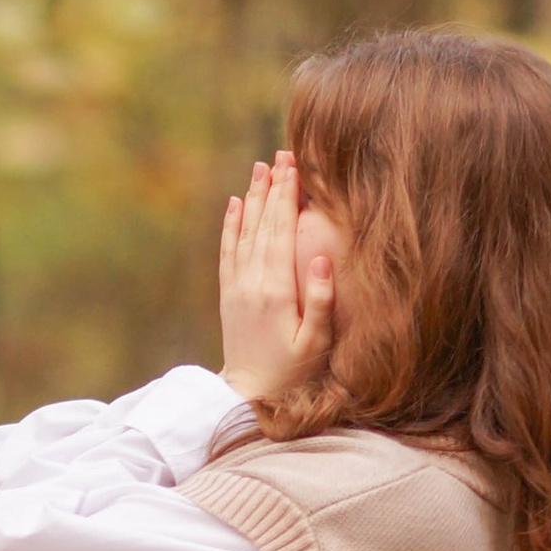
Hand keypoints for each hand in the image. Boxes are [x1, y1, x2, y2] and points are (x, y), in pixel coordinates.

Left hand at [219, 152, 334, 405]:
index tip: (294, 167)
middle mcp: (252, 283)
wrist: (249, 395)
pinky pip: (228, 251)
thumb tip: (322, 257)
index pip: (281, 233)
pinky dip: (231, 225)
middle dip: (272, 188)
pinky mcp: (229, 295)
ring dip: (253, 198)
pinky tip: (235, 204)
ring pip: (244, 233)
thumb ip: (322, 301)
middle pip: (262, 225)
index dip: (288, 198)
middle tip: (280, 155)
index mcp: (276, 290)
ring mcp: (237, 287)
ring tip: (260, 168)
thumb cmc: (293, 373)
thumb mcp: (315, 342)